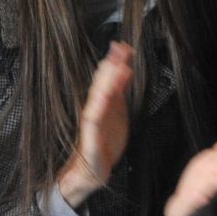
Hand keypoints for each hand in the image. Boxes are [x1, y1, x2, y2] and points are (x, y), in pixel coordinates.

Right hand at [58, 42, 133, 207]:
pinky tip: (104, 96)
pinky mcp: (90, 136)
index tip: (124, 46)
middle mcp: (95, 108)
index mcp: (103, 102)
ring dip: (105, 82)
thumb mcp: (117, 111)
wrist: (92, 169)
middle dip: (110, 66)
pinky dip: (97, 106)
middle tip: (119, 49)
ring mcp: (91, 121)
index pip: (108, 77)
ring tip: (113, 67)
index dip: (115, 62)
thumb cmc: (103, 140)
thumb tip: (126, 68)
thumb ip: (119, 90)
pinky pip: (93, 119)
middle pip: (102, 83)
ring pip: (97, 97)